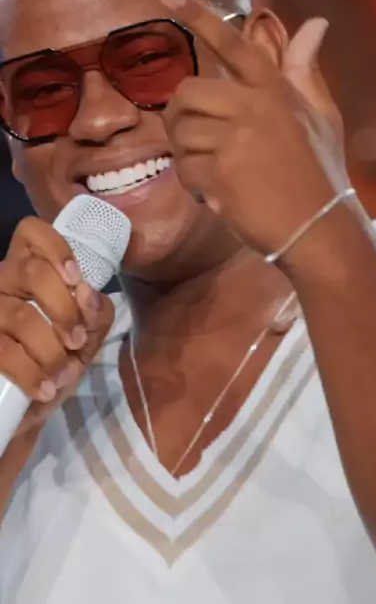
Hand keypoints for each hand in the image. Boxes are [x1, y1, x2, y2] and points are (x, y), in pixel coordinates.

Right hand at [0, 217, 113, 434]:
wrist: (24, 412)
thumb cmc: (55, 364)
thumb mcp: (86, 339)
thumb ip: (97, 314)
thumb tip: (88, 294)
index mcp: (29, 271)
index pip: (31, 232)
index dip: (55, 248)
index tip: (76, 278)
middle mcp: (2, 282)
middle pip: (33, 272)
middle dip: (64, 309)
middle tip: (77, 341)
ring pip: (21, 315)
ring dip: (51, 350)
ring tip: (62, 374)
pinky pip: (3, 350)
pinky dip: (31, 373)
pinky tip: (45, 388)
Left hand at [162, 0, 348, 258]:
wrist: (320, 227)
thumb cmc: (320, 170)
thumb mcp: (321, 115)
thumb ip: (305, 69)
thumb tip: (317, 23)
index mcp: (275, 89)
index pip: (231, 43)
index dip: (198, 13)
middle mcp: (253, 107)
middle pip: (186, 93)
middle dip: (182, 117)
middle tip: (198, 139)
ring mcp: (237, 140)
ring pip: (179, 132)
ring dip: (190, 155)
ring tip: (219, 171)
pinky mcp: (222, 174)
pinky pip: (184, 169)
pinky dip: (196, 185)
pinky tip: (221, 194)